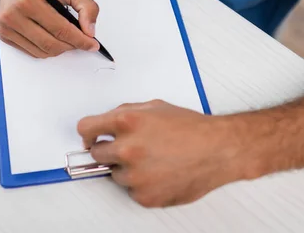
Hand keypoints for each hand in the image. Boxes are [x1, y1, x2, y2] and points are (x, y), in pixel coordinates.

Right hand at [0, 0, 99, 57]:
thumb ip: (86, 6)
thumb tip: (90, 31)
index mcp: (28, 0)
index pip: (60, 30)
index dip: (80, 40)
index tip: (92, 44)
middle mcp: (13, 15)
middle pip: (51, 44)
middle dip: (71, 46)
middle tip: (83, 40)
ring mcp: (7, 27)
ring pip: (42, 52)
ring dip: (60, 49)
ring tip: (67, 37)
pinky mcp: (5, 34)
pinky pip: (32, 52)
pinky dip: (47, 49)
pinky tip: (52, 37)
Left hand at [77, 100, 245, 207]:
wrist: (218, 149)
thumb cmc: (190, 128)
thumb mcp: (153, 107)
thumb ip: (124, 113)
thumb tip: (103, 124)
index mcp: (126, 122)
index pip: (85, 128)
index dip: (88, 133)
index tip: (90, 138)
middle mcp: (127, 148)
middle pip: (96, 153)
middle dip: (108, 150)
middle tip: (128, 148)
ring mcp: (135, 175)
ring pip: (114, 174)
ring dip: (126, 168)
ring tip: (152, 159)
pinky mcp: (144, 196)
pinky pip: (130, 190)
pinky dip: (141, 184)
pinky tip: (159, 172)